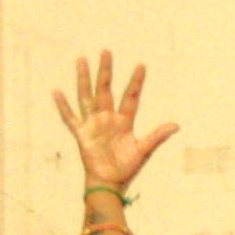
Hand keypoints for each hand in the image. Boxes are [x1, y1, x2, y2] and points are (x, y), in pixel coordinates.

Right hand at [53, 53, 179, 191]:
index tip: (141, 65)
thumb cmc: (127, 168)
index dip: (136, 82)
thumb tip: (176, 125)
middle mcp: (108, 118)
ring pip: (87, 96)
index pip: (131, 97)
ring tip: (82, 60)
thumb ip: (157, 136)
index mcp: (124, 121)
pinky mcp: (81, 134)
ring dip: (84, 79)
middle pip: (106, 89)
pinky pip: (70, 118)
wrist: (110, 183)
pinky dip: (63, 106)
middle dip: (106, 71)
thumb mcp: (144, 150)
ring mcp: (93, 124)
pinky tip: (57, 92)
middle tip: (106, 51)